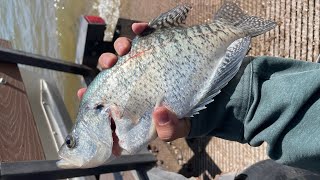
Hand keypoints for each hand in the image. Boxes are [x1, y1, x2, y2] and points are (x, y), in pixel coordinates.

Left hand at [77, 23, 190, 146]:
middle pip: (114, 72)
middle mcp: (136, 83)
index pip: (108, 100)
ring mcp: (147, 66)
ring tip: (125, 47)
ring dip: (121, 47)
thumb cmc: (184, 118)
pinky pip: (148, 37)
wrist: (207, 101)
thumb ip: (167, 130)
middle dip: (106, 65)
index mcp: (133, 104)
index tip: (84, 94)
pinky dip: (142, 30)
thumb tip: (159, 113)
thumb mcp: (175, 129)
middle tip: (110, 64)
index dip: (94, 98)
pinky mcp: (160, 52)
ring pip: (127, 53)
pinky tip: (140, 29)